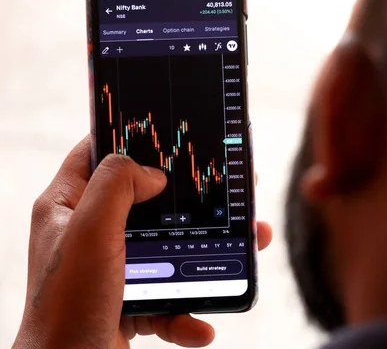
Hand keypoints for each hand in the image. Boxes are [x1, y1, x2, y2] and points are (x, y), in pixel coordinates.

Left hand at [13, 136, 272, 347]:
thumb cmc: (66, 306)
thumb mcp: (89, 232)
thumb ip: (116, 187)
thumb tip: (153, 173)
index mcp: (68, 207)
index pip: (96, 153)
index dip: (130, 137)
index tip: (172, 130)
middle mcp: (89, 233)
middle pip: (149, 199)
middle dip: (194, 196)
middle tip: (233, 184)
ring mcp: (112, 269)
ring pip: (171, 246)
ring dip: (210, 251)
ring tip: (250, 244)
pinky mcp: (130, 302)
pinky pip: (170, 298)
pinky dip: (190, 311)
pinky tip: (203, 324)